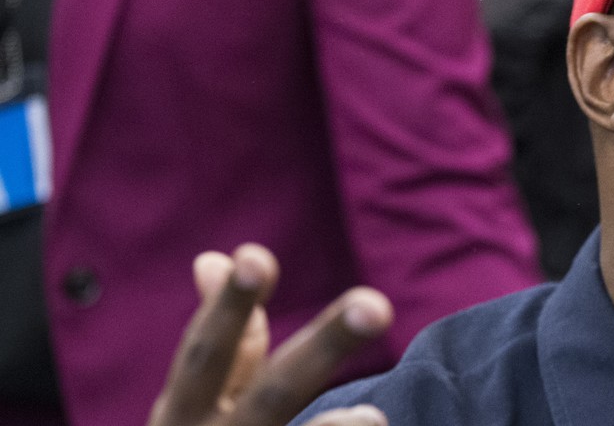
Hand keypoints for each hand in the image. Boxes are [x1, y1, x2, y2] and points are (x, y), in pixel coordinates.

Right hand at [147, 244, 394, 425]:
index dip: (229, 307)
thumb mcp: (193, 408)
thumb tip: (217, 258)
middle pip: (274, 396)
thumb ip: (226, 344)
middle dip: (322, 348)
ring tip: (375, 417)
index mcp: (182, 417)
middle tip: (377, 303)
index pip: (208, 353)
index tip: (254, 256)